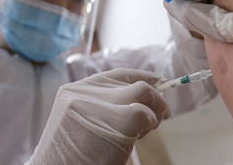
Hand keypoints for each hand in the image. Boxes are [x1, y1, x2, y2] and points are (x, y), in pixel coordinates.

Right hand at [25, 68, 168, 164]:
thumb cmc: (71, 158)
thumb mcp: (80, 123)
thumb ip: (103, 106)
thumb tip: (145, 94)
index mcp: (72, 92)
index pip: (116, 75)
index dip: (142, 77)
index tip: (160, 82)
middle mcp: (82, 93)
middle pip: (134, 84)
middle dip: (154, 98)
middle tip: (162, 115)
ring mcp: (97, 104)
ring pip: (143, 92)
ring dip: (154, 113)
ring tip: (144, 132)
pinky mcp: (116, 121)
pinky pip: (145, 114)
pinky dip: (148, 126)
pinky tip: (137, 140)